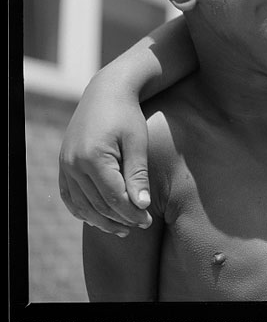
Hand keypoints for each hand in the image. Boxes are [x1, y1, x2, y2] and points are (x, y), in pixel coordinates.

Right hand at [58, 75, 151, 236]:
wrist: (105, 93)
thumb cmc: (127, 115)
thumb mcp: (137, 142)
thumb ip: (137, 174)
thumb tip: (141, 206)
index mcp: (93, 157)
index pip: (114, 197)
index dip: (132, 212)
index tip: (148, 220)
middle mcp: (74, 164)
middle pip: (98, 204)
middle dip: (121, 218)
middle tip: (141, 224)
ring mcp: (65, 165)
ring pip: (82, 205)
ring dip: (102, 220)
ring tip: (123, 228)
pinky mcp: (64, 164)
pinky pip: (70, 196)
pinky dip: (83, 210)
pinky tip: (100, 217)